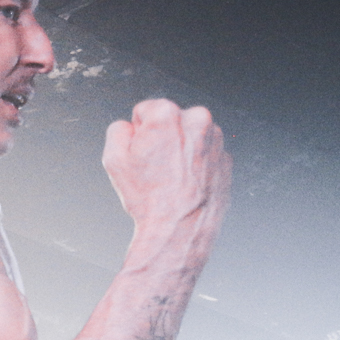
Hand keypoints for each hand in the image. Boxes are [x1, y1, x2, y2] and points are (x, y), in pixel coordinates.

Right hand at [101, 98, 231, 247]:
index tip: (142, 154)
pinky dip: (196, 164)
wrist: (180, 229)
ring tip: (172, 178)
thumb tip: (127, 127)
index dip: (138, 133)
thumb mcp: (114, 159)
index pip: (145, 110)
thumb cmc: (150, 198)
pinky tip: (186, 183)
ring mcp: (215, 140)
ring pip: (189, 137)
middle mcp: (197, 120)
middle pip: (170, 121)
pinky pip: (205, 154)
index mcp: (168, 113)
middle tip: (156, 168)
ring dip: (180, 151)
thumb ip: (117, 129)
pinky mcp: (226, 158)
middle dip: (162, 139)